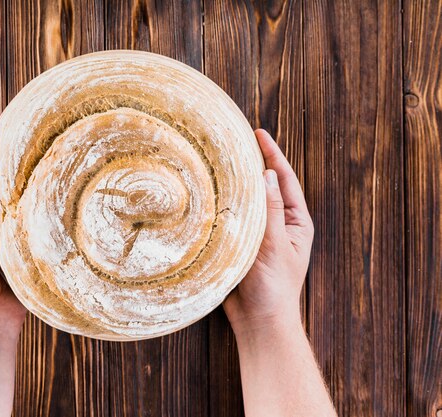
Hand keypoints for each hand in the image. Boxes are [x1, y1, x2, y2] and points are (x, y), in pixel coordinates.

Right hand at [223, 129, 313, 334]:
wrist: (259, 321)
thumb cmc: (274, 287)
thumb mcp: (276, 245)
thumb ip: (269, 210)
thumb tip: (267, 174)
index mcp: (295, 221)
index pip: (284, 179)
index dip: (272, 155)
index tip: (258, 133)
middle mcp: (278, 224)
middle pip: (265, 186)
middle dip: (253, 164)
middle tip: (235, 141)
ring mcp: (259, 234)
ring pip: (247, 201)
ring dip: (236, 184)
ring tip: (220, 162)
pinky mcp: (240, 244)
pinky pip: (233, 218)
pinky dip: (224, 205)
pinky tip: (210, 194)